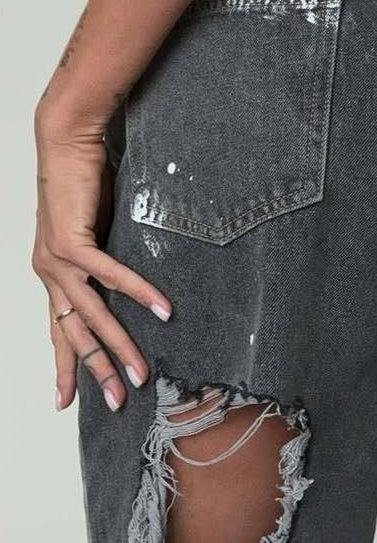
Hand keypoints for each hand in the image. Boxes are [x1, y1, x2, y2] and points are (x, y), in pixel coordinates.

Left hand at [32, 108, 171, 411]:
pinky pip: (109, 276)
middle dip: (96, 371)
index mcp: (52, 273)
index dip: (64, 366)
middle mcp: (49, 271)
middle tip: (119, 401)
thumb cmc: (83, 179)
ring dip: (119, 345)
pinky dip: (137, 294)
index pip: (58, 330)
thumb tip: (132, 281)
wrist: (66, 140)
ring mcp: (56, 259)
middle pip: (73, 334)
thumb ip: (105, 259)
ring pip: (91, 314)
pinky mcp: (72, 241)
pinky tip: (161, 311)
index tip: (66, 402)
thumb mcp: (95, 230)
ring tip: (141, 372)